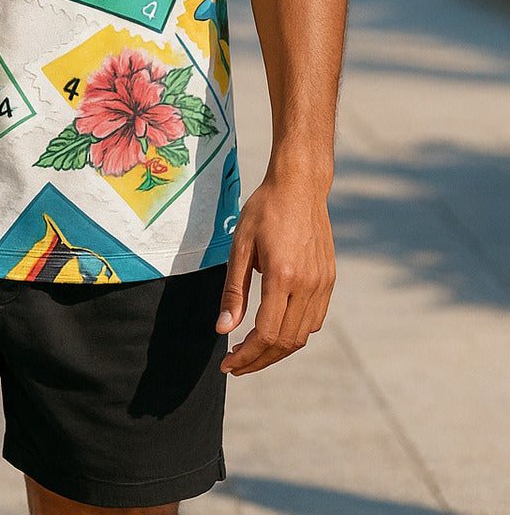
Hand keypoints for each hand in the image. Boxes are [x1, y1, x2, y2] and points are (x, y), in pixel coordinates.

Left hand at [216, 176, 334, 374]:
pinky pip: (314, 320)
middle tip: (235, 365)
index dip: (246, 356)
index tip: (227, 364)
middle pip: (285, 342)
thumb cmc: (264, 210)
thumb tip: (222, 330)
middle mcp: (308, 284)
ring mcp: (323, 284)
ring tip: (252, 351)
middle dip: (258, 360)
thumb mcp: (240, 246)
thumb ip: (233, 291)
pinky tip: (275, 330)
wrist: (299, 186)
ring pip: (302, 335)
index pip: (266, 334)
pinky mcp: (330, 280)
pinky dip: (294, 334)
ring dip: (277, 351)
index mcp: (283, 275)